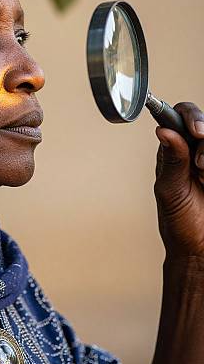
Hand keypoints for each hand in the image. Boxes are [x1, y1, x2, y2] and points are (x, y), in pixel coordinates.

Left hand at [154, 102, 203, 256]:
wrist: (198, 248)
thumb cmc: (179, 220)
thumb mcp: (170, 189)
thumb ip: (171, 159)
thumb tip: (163, 130)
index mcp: (176, 149)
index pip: (181, 116)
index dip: (190, 115)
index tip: (196, 130)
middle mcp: (197, 150)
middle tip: (200, 164)